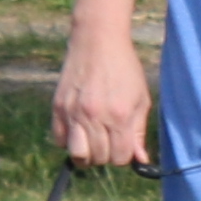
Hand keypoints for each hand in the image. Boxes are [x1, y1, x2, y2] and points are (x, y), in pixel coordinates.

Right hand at [49, 33, 155, 172]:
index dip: (123, 156)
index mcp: (120, 116)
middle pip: (98, 158)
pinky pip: (59, 139)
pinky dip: (68, 140)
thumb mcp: (141, 99)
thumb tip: (140, 160)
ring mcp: (74, 112)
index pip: (119, 158)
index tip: (123, 145)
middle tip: (108, 140)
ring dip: (86, 154)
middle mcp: (95, 117)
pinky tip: (78, 129)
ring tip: (92, 142)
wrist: (98, 40)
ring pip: (77, 154)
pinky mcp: (59, 107)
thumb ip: (139, 132)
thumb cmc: (124, 68)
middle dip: (106, 155)